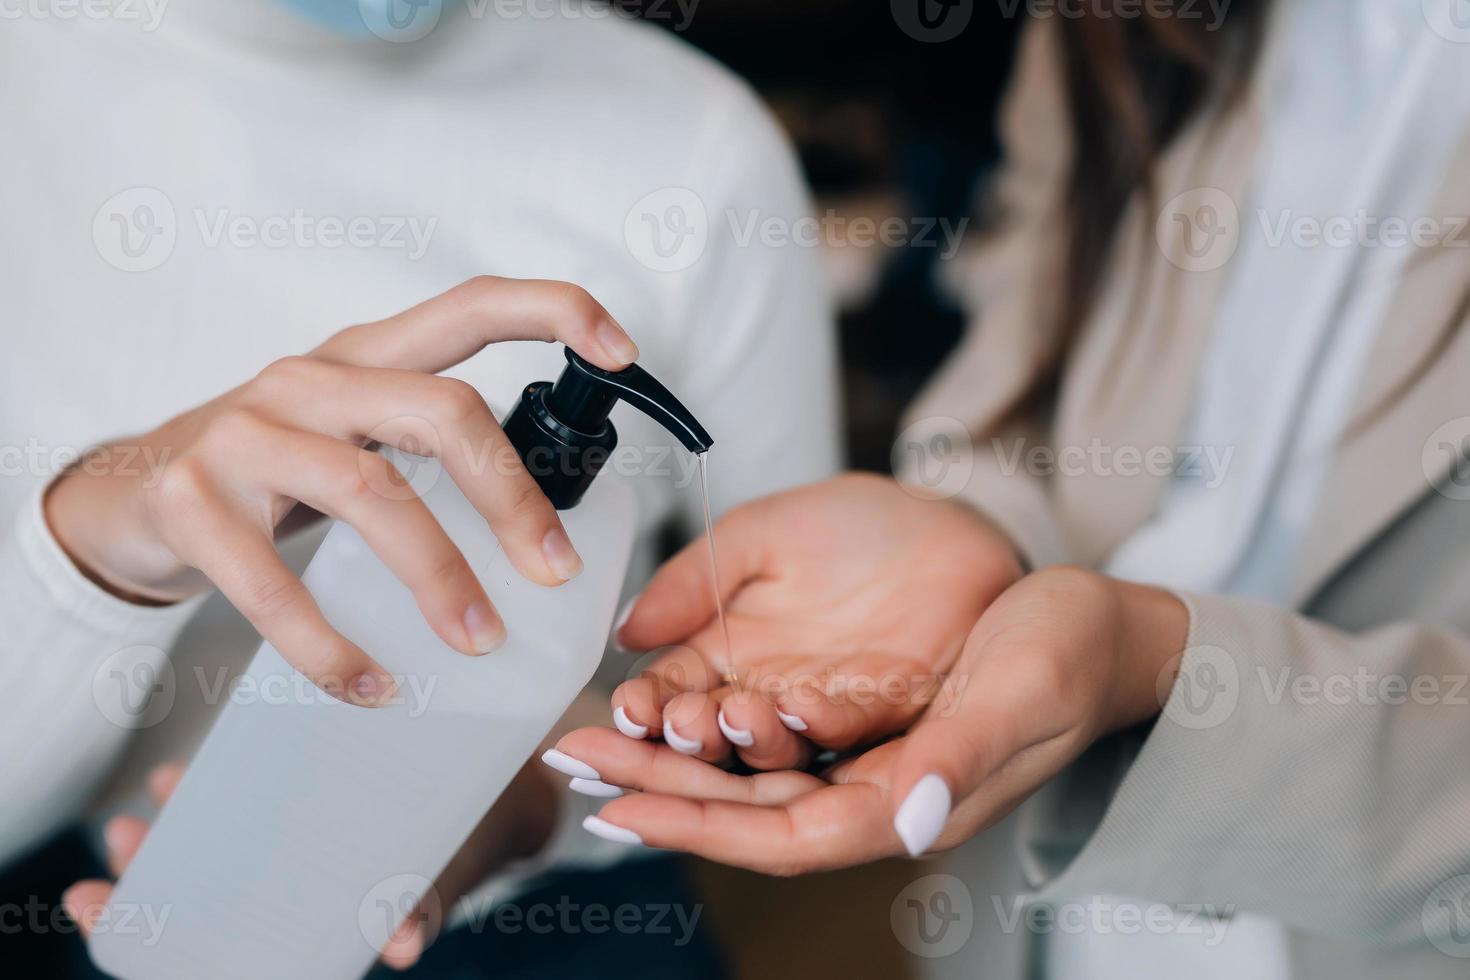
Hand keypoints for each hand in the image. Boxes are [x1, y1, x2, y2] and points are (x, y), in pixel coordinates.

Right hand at [46, 277, 639, 704]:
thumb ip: (426, 456)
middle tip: (555, 572)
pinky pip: (275, 585)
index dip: (551, 312)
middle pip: (441, 411)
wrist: (126, 499)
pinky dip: (330, 646)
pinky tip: (370, 684)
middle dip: (513, 496)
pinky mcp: (191, 502)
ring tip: (479, 641)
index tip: (621, 352)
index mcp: (363, 358)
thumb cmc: (268, 474)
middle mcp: (309, 380)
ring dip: (439, 575)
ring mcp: (244, 434)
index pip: (468, 307)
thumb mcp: (349, 439)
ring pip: (370, 492)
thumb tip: (540, 526)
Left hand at [62, 761, 559, 969]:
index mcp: (317, 914)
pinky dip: (224, 779)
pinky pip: (258, 794)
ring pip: (222, 843)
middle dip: (151, 871)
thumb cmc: (474, 842)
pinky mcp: (317, 796)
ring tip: (155, 790)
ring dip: (181, 823)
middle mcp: (298, 881)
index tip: (95, 905)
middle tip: (116, 846)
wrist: (511, 798)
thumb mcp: (447, 873)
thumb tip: (400, 947)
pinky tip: (206, 757)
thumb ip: (422, 906)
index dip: (148, 930)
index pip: (220, 936)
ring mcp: (304, 838)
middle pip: (206, 890)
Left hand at [552, 567, 1186, 873]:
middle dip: (659, 791)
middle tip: (573, 764)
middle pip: (748, 814)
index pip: (785, 834)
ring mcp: (872, 768)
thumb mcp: (1022, 694)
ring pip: (753, 782)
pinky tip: (674, 716)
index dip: (700, 825)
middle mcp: (881, 797)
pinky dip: (718, 736)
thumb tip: (907, 821)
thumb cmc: (1068, 655)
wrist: (1101, 630)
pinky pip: (776, 748)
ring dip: (675, 764)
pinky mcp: (868, 732)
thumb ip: (964, 757)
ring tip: (600, 742)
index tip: (619, 806)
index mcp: (912, 802)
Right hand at [606, 473, 1023, 769]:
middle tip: (676, 723)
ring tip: (731, 714)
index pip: (674, 690)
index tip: (630, 708)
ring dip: (751, 737)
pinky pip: (855, 723)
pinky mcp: (890, 706)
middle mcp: (771, 692)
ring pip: (780, 741)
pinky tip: (799, 706)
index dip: (648, 704)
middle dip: (690, 736)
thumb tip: (628, 629)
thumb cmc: (854, 525)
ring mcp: (829, 706)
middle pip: (716, 734)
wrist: (945, 518)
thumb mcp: (760, 533)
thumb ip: (696, 576)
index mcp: (729, 652)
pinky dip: (825, 721)